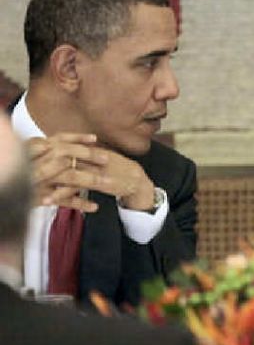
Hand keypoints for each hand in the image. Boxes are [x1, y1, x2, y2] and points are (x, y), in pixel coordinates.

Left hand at [28, 134, 155, 212]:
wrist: (136, 180)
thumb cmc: (115, 169)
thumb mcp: (97, 156)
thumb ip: (81, 153)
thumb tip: (62, 148)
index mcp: (87, 147)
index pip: (61, 144)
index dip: (44, 150)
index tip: (30, 155)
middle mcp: (89, 155)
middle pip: (58, 157)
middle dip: (40, 165)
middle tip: (26, 172)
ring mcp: (93, 168)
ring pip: (64, 173)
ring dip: (47, 181)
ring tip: (32, 189)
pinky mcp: (97, 182)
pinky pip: (75, 188)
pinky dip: (61, 194)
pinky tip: (50, 200)